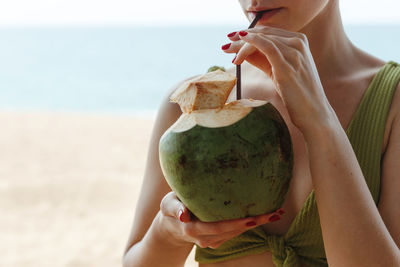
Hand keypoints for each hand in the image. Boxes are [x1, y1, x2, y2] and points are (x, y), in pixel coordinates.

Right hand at [158, 191, 283, 248]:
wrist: (171, 226)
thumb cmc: (171, 208)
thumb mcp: (167, 204)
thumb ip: (174, 207)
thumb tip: (183, 214)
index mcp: (192, 229)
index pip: (217, 227)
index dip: (235, 224)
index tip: (252, 219)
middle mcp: (204, 238)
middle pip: (232, 231)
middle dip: (255, 223)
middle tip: (274, 213)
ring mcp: (212, 241)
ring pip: (237, 233)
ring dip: (257, 224)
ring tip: (276, 212)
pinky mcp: (218, 240)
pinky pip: (235, 232)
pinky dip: (250, 224)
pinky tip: (265, 215)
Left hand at [222, 27, 334, 132]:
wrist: (313, 113)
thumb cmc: (297, 94)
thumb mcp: (279, 71)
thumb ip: (264, 59)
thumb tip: (243, 52)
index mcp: (299, 41)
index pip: (269, 32)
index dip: (249, 33)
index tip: (233, 38)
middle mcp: (298, 43)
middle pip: (264, 34)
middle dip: (241, 37)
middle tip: (226, 43)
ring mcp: (294, 53)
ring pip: (262, 40)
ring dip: (242, 44)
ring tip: (228, 52)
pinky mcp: (287, 65)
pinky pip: (267, 47)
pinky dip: (251, 42)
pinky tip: (240, 42)